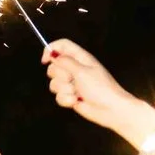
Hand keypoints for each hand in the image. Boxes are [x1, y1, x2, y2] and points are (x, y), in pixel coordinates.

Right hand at [40, 40, 154, 145]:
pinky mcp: (70, 96)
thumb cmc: (101, 89)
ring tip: (77, 92)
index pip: (61, 45)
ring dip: (64, 90)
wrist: (109, 109)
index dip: (51, 50)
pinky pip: (58, 96)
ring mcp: (72, 83)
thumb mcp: (82, 71)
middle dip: (59, 75)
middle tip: (72, 79)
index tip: (45, 60)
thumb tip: (53, 54)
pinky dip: (66, 100)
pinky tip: (77, 101)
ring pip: (54, 83)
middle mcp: (75, 69)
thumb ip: (65, 62)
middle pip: (54, 66)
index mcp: (80, 58)